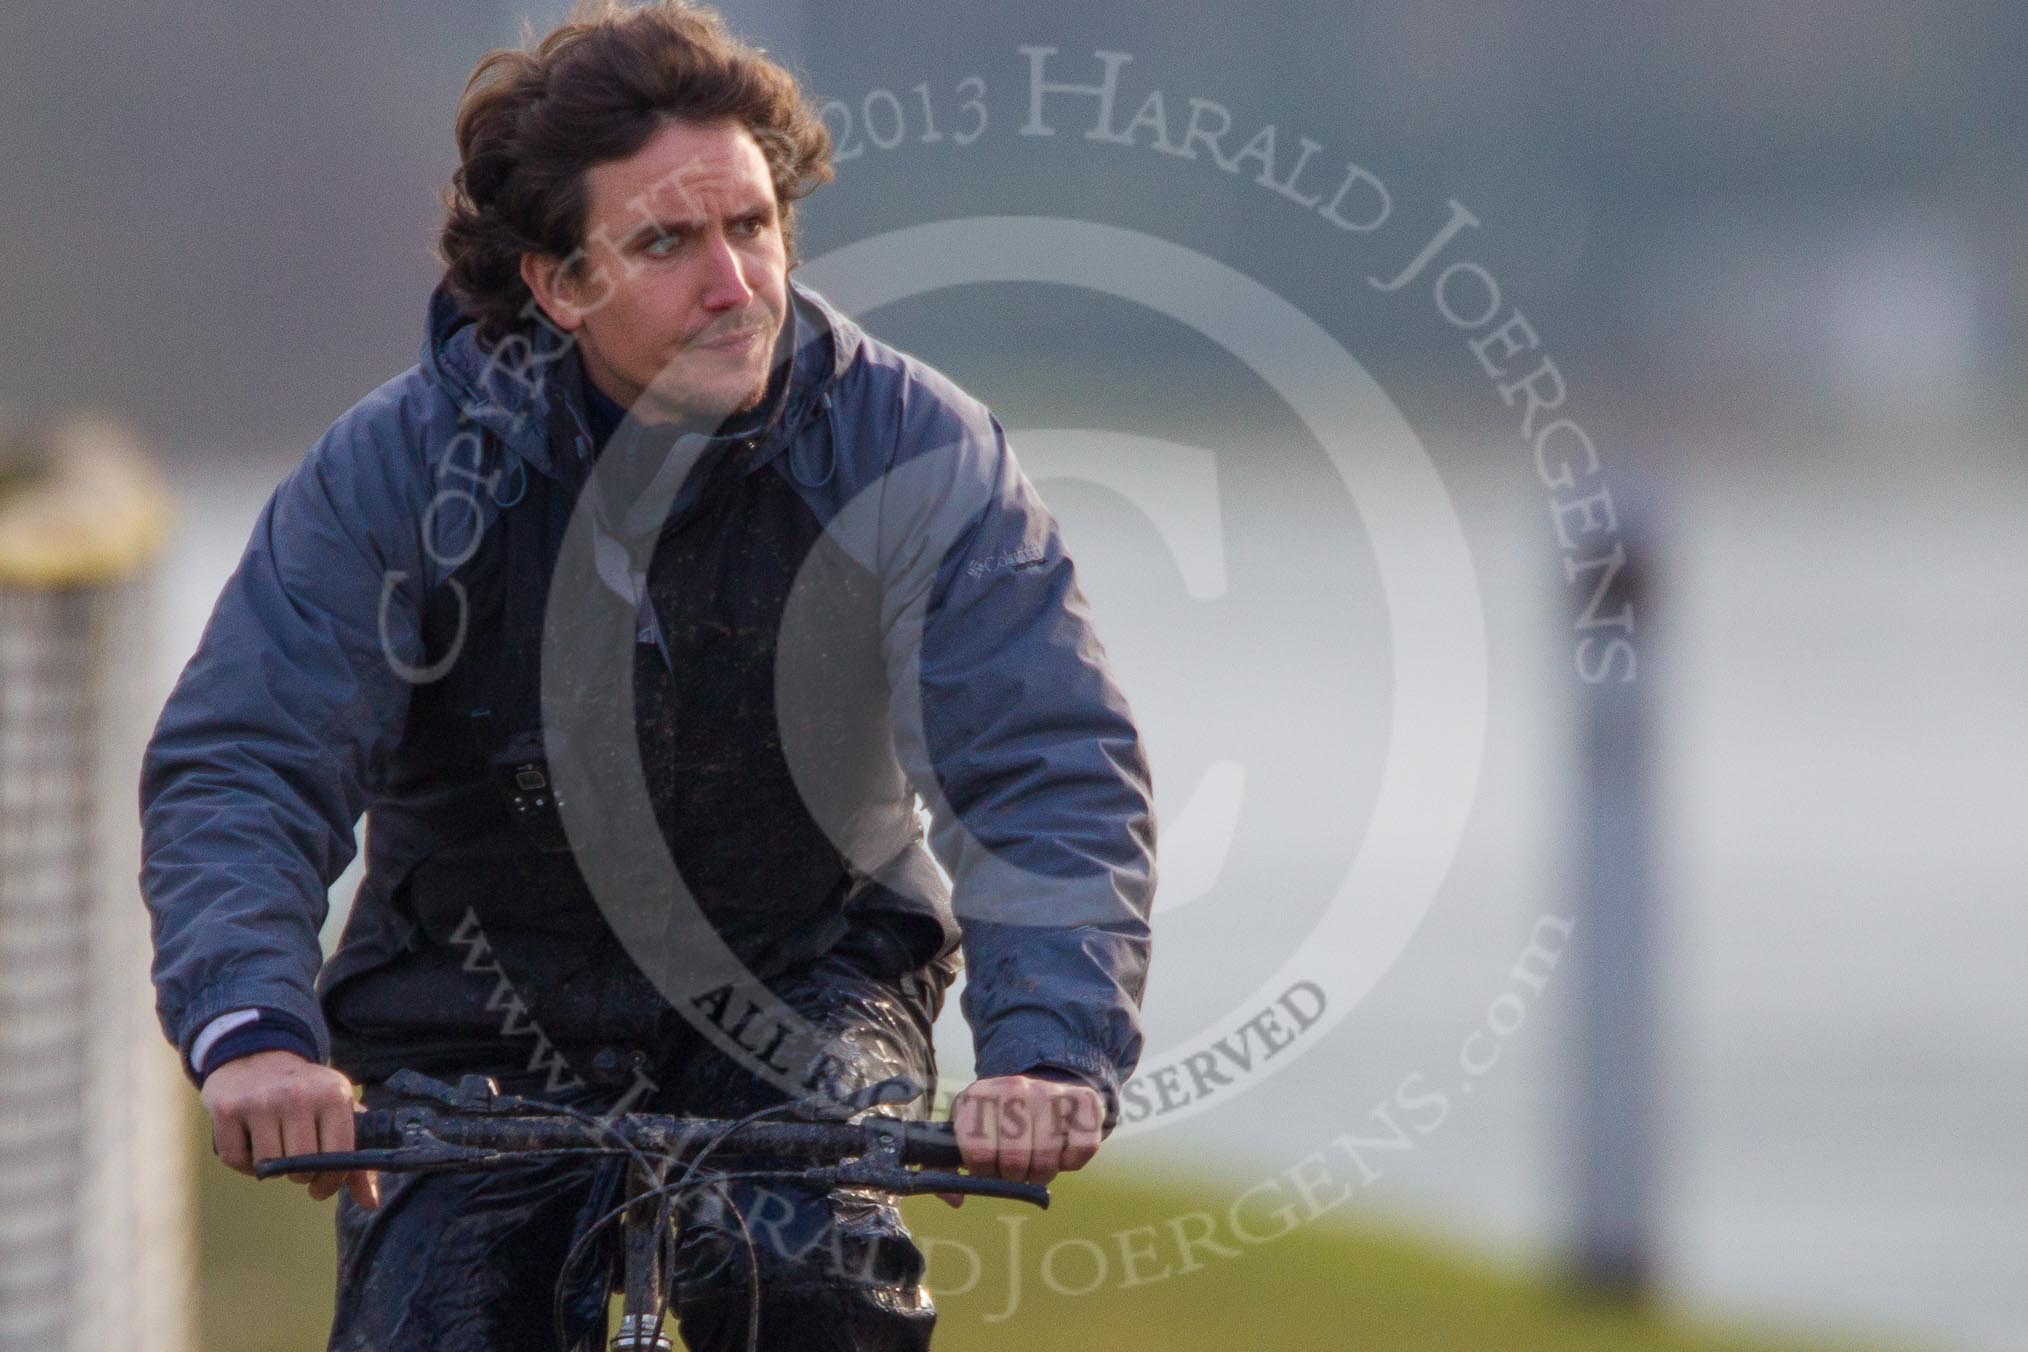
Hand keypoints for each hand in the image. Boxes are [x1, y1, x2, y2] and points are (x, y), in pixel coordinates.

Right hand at [199, 1049, 379, 1208]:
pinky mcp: (227, 1108)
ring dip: (271, 1169)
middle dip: (299, 1176)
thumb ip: (356, 1158)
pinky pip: (236, 1159)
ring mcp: (261, 1100)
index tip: (322, 1186)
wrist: (258, 1053)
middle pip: (301, 1165)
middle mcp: (298, 1094)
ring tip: (276, 1150)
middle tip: (297, 1165)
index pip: (339, 1155)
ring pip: (268, 1165)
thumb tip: (371, 1203)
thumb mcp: (338, 1111)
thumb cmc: (306, 1093)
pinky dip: (243, 1164)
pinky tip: (252, 1145)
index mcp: (334, 1095)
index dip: (330, 1181)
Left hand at [944, 1073, 1104, 1205]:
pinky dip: (1072, 1162)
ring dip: (1042, 1172)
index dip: (983, 1171)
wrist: (1037, 1088)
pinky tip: (1061, 1153)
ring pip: (1047, 1158)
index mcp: (977, 1097)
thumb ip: (946, 1166)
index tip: (988, 1167)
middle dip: (1014, 1176)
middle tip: (1015, 1170)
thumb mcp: (964, 1133)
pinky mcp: (1084, 1099)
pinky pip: (1082, 1148)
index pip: (978, 1151)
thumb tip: (956, 1199)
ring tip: (1036, 1163)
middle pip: (1014, 1160)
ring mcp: (1050, 1091)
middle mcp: (1013, 1088)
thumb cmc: (995, 1122)